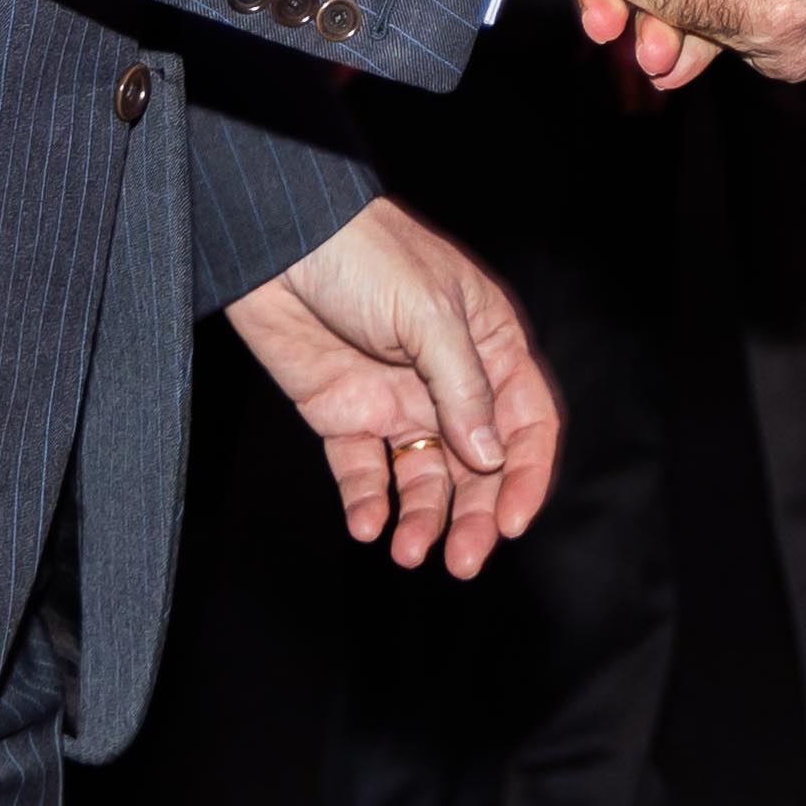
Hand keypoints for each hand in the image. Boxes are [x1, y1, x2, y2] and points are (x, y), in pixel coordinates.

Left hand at [226, 196, 560, 574]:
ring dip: (423, 518)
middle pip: (477, 466)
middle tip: (462, 561)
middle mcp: (450, 382)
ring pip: (424, 477)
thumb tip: (491, 458)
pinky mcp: (345, 415)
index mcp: (489, 346)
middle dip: (474, 516)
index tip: (513, 522)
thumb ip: (463, 389)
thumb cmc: (368, 255)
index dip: (526, 475)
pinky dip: (369, 502)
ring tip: (409, 551)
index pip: (525, 423)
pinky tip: (366, 524)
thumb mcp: (429, 315)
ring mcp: (398, 401)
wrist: (280, 243)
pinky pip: (365, 472)